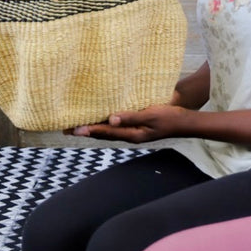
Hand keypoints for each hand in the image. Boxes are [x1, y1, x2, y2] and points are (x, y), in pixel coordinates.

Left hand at [71, 104, 190, 142]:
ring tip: (78, 125)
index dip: (90, 129)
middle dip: (86, 130)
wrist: (184, 121)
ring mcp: (133, 131)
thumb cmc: (169, 117)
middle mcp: (130, 135)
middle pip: (104, 133)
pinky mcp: (136, 125)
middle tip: (67, 129)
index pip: (106, 132)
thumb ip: (131, 117)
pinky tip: (101, 119)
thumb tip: (111, 119)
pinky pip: (117, 125)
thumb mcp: (150, 116)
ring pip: (109, 130)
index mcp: (132, 134)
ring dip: (94, 127)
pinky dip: (106, 122)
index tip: (74, 129)